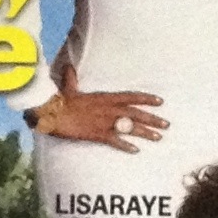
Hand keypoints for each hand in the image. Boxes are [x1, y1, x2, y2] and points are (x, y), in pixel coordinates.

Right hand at [35, 87, 165, 150]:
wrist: (52, 112)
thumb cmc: (60, 100)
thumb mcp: (68, 88)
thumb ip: (72, 78)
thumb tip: (68, 67)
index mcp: (104, 97)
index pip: (131, 96)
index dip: (146, 99)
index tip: (160, 101)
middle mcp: (108, 109)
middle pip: (136, 113)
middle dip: (152, 118)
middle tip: (166, 124)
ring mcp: (104, 122)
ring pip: (130, 127)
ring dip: (145, 132)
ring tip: (158, 137)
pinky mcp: (97, 134)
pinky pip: (115, 141)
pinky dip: (126, 146)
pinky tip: (135, 150)